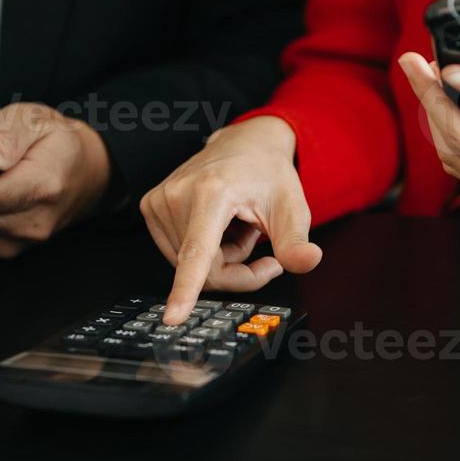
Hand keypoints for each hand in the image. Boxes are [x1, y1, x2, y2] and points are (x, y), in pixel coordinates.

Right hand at [141, 116, 322, 324]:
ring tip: (236, 226)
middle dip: (236, 270)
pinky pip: (179, 254)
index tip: (172, 317)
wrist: (245, 143)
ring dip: (219, 258)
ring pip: (190, 267)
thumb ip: (296, 241)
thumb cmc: (267, 173)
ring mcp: (160, 201)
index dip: (185, 289)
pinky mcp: (151, 207)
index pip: (198, 252)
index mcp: (212, 192)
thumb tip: (308, 261)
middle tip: (257, 243)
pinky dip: (203, 250)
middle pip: (204, 271)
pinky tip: (218, 225)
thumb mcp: (292, 207)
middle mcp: (178, 195)